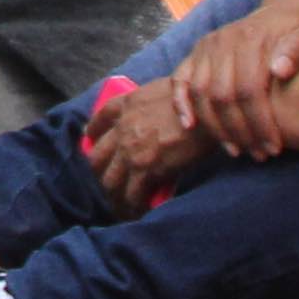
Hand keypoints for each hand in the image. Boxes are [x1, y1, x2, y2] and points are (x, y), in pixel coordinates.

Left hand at [86, 84, 217, 212]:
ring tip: (122, 202)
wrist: (205, 107)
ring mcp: (131, 151)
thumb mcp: (160, 89)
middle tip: (111, 179)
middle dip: (100, 171)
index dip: (93, 135)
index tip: (93, 142)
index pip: (98, 122)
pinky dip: (133, 205)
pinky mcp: (146, 169)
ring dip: (114, 193)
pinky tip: (138, 210)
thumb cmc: (192, 97)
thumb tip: (148, 114)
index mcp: (125, 104)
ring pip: (109, 180)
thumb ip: (146, 102)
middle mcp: (122, 129)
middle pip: (96, 157)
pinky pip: (132, 194)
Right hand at [169, 0, 298, 162]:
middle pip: (223, 95)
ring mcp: (205, 47)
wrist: (283, 11)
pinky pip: (179, 80)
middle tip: (259, 155)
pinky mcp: (196, 53)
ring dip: (215, 127)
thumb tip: (281, 70)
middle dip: (240, 131)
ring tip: (236, 150)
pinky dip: (181, 103)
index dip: (260, 123)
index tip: (273, 148)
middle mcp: (221, 40)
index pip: (249, 89)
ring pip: (200, 93)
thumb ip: (296, 51)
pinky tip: (189, 126)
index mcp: (249, 38)